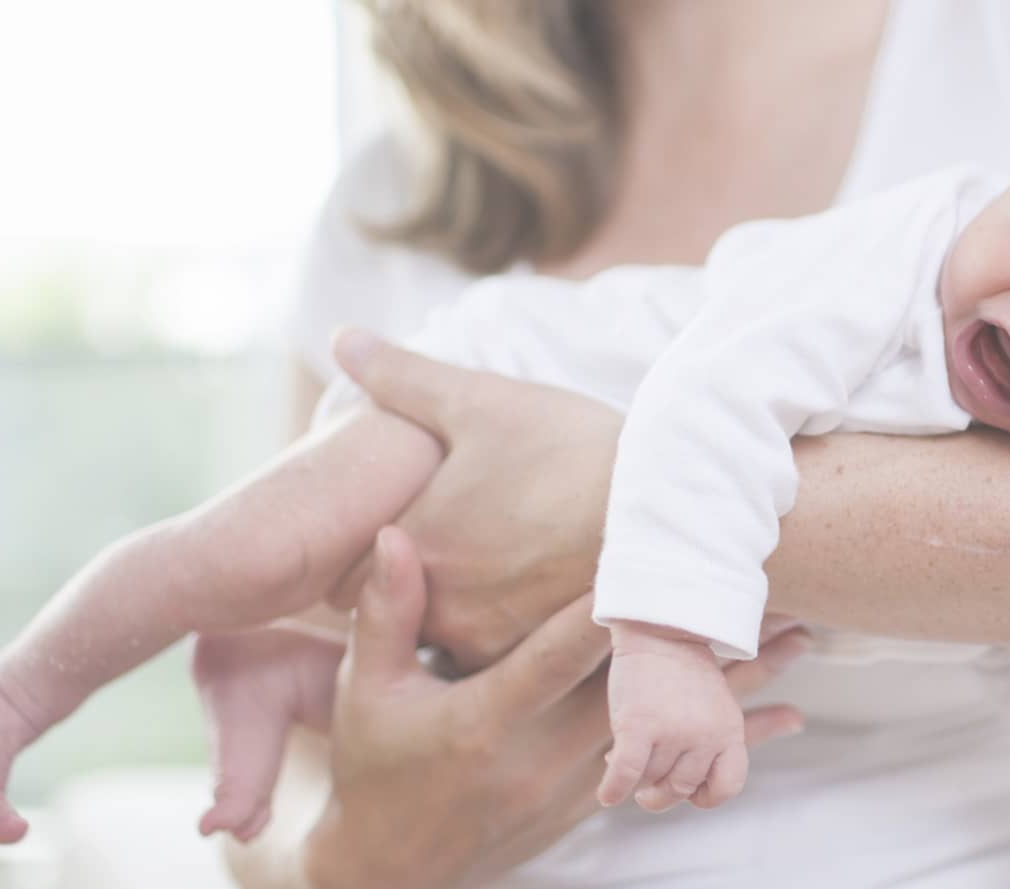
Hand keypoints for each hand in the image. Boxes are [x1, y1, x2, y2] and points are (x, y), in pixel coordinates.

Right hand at [302, 526, 809, 888]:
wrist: (394, 871)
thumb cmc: (376, 768)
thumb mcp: (370, 690)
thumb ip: (392, 613)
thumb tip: (395, 536)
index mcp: (488, 720)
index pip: (560, 652)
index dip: (611, 604)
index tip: (660, 554)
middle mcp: (544, 756)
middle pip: (644, 690)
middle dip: (706, 636)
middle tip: (773, 587)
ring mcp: (578, 784)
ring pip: (674, 729)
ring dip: (738, 685)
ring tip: (803, 641)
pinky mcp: (595, 802)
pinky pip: (675, 766)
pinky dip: (726, 743)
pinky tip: (780, 722)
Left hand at [329, 328, 619, 669]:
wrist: (666, 508)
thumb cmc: (570, 449)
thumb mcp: (480, 400)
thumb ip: (402, 375)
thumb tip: (343, 337)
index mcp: (412, 544)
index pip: (347, 574)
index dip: (369, 548)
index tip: (403, 523)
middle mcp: (439, 606)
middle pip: (401, 611)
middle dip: (417, 582)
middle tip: (453, 543)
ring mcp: (490, 641)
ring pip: (453, 637)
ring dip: (464, 610)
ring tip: (502, 566)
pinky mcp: (540, 662)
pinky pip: (504, 660)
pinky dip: (510, 629)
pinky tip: (538, 591)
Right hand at [598, 623, 746, 812]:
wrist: (660, 628)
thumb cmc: (681, 670)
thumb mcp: (713, 707)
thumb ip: (702, 747)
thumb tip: (659, 789)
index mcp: (729, 731)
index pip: (727, 786)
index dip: (706, 796)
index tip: (689, 792)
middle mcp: (705, 736)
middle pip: (681, 788)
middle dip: (662, 791)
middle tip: (648, 786)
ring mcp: (673, 732)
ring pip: (649, 779)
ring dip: (635, 777)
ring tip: (628, 756)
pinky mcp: (638, 726)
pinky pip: (624, 774)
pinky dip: (613, 789)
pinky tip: (606, 796)